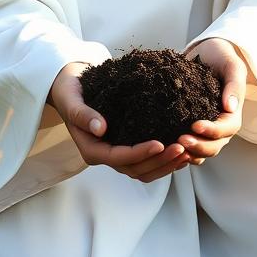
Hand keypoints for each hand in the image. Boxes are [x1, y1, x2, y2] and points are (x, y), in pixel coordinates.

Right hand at [49, 61, 189, 182]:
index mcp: (91, 149)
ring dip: (165, 164)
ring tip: (187, 152)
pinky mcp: (124, 146)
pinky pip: (145, 161)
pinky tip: (181, 151)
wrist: (69, 87)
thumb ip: (82, 114)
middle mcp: (104, 155)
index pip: (119, 157)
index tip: (161, 143)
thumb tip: (100, 128)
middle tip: (183, 148)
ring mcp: (114, 153)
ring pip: (143, 169)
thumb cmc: (69, 91)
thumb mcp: (71, 99)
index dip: (141, 153)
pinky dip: (163, 160)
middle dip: (159, 161)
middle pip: (135, 169)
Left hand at [177, 38, 247, 164]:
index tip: (195, 125)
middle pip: (215, 145)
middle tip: (180, 140)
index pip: (227, 128)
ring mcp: (207, 128)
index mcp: (233, 112)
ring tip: (173, 146)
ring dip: (190, 152)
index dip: (212, 130)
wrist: (207, 53)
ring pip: (203, 150)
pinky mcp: (192, 127)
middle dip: (199, 146)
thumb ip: (234, 84)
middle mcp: (221, 125)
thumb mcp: (231, 65)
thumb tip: (230, 107)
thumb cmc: (221, 57)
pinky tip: (167, 147)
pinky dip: (181, 151)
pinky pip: (190, 146)